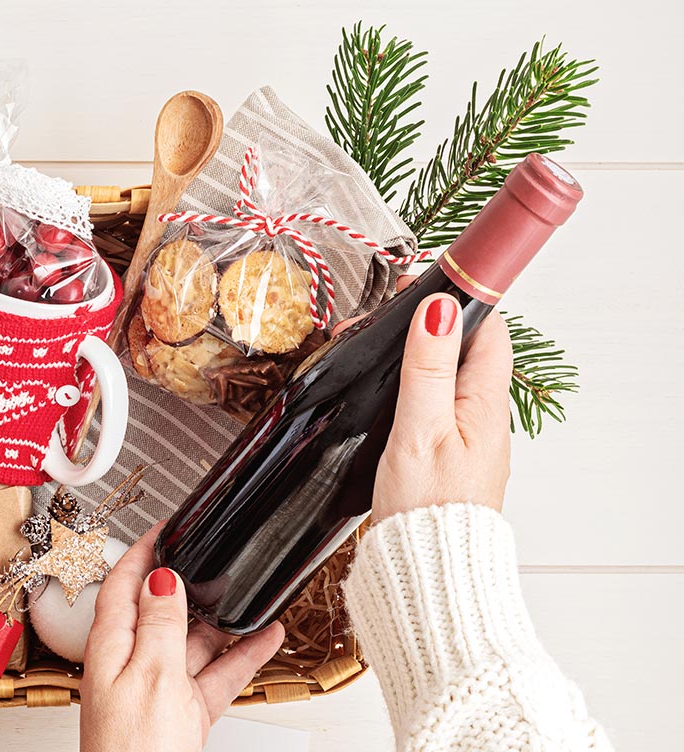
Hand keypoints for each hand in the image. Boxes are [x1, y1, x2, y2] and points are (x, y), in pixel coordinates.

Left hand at [79, 523, 285, 751]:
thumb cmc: (134, 751)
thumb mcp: (152, 673)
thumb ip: (160, 623)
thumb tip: (163, 577)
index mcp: (112, 646)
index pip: (122, 582)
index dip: (144, 551)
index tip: (167, 526)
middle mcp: (132, 663)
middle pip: (160, 608)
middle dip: (190, 582)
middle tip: (216, 555)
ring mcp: (159, 688)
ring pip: (193, 641)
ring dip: (222, 619)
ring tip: (250, 592)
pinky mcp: (183, 712)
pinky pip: (215, 674)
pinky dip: (240, 655)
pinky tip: (265, 638)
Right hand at [336, 277, 513, 521]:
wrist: (427, 570)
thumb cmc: (427, 506)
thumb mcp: (420, 427)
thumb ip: (428, 367)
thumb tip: (439, 308)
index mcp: (485, 402)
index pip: (487, 329)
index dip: (458, 298)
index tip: (420, 281)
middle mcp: (483, 416)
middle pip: (462, 349)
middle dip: (422, 325)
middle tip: (375, 320)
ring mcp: (466, 438)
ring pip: (443, 378)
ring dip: (409, 356)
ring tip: (365, 349)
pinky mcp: (445, 457)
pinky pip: (433, 405)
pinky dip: (406, 387)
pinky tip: (379, 394)